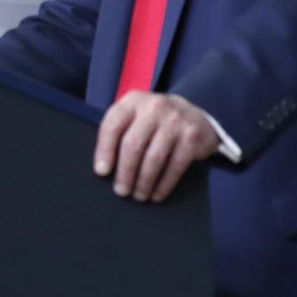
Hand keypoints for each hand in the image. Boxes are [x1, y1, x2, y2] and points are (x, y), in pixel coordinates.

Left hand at [94, 91, 219, 202]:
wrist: (194, 115)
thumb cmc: (154, 121)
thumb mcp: (135, 116)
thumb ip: (119, 132)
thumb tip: (103, 168)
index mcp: (132, 101)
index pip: (113, 126)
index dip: (104, 150)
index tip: (102, 172)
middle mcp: (154, 108)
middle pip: (133, 145)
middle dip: (125, 172)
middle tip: (121, 191)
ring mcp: (175, 121)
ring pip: (154, 158)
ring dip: (144, 182)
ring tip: (138, 195)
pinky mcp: (192, 137)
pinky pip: (175, 166)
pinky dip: (164, 184)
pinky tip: (156, 194)